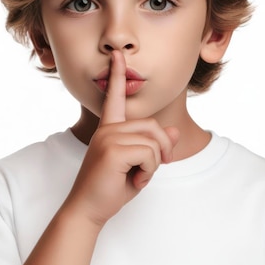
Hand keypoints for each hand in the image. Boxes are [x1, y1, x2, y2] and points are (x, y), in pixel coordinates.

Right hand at [64, 50, 179, 226]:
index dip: (118, 74)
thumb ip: (155, 147)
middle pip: (154, 125)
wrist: (88, 210)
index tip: (118, 54)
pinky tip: (135, 180)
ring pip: (154, 140)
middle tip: (153, 169)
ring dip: (155, 164)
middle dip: (163, 149)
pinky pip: (149, 153)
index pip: (116, 97)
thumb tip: (175, 132)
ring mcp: (108, 137)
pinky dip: (150, 171)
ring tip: (139, 176)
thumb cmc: (111, 188)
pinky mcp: (112, 149)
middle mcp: (108, 129)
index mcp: (110, 129)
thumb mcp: (140, 165)